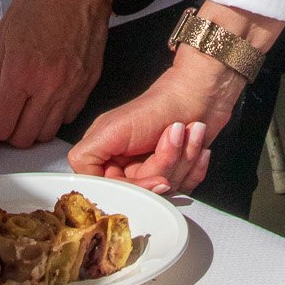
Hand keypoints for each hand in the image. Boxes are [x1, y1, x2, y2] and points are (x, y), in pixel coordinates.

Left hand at [0, 0, 111, 147]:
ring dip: (31, 128)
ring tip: (24, 109)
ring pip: (48, 134)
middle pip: (24, 139)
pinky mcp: (90, 84)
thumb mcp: (4, 36)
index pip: (0, 126)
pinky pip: (69, 117)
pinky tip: (47, 98)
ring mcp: (73, 88)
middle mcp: (49, 88)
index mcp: (22, 73)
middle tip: (1, 117)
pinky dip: (54, 116)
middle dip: (6, 133)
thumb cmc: (39, 1)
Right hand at [68, 59, 243, 193]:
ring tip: (186, 130)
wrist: (200, 92)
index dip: (136, 187)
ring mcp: (153, 170)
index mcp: (106, 157)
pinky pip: (186, 187)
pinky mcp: (177, 172)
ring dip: (183, 158)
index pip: (113, 191)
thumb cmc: (158, 105)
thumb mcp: (113, 128)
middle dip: (165, 163)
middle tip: (173, 134)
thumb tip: (84, 182)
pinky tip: (197, 143)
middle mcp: (128, 167)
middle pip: (145, 191)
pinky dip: (196, 165)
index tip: (154, 177)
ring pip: (167, 190)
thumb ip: (87, 155)